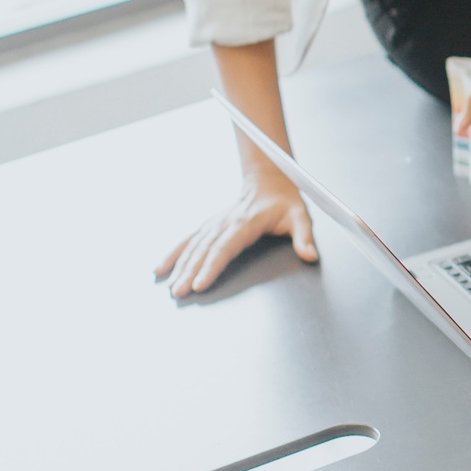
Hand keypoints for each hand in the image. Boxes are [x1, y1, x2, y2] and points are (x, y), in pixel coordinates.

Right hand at [155, 163, 317, 296]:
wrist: (269, 178)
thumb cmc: (285, 200)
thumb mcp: (301, 216)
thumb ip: (304, 237)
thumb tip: (310, 256)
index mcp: (246, 222)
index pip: (226, 247)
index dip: (212, 266)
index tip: (200, 283)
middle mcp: (226, 222)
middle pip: (205, 250)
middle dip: (189, 272)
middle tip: (178, 292)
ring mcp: (215, 222)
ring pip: (193, 246)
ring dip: (179, 266)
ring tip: (169, 286)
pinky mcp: (209, 224)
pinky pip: (188, 239)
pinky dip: (173, 253)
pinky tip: (160, 268)